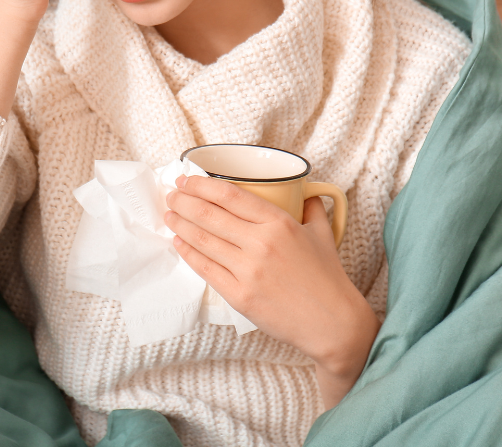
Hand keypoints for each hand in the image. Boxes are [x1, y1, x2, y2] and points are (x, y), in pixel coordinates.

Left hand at [164, 175, 379, 408]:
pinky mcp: (239, 295)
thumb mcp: (322, 233)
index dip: (203, 184)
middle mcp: (260, 244)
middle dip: (184, 201)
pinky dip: (188, 252)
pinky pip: (205, 268)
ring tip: (170, 214)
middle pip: (209, 215)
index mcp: (279, 223)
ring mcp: (247, 271)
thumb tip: (304, 190)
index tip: (188, 178)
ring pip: (202, 240)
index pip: (230, 195)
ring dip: (180, 224)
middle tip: (172, 194)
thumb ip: (311, 207)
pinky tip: (179, 242)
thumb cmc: (327, 277)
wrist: (332, 323)